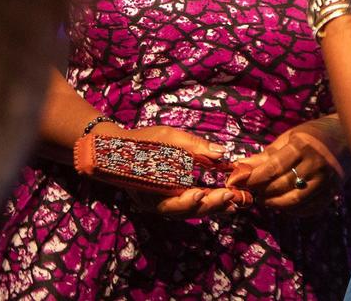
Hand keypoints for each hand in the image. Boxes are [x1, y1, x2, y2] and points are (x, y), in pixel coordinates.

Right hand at [102, 125, 252, 217]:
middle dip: (210, 205)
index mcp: (150, 191)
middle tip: (232, 198)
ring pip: (188, 212)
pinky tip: (222, 201)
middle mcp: (155, 204)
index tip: (205, 192)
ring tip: (233, 204)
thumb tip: (221, 152)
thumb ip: (194, 146)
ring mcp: (161, 204)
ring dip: (211, 208)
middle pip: (185, 211)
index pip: (173, 203)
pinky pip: (187, 206)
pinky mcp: (167, 200)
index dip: (191, 201)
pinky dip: (204, 203)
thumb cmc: (141, 141)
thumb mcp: (167, 137)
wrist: (117, 149)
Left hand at [226, 116, 346, 212]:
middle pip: (282, 185)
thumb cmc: (312, 134)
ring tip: (264, 199)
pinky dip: (292, 211)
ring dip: (275, 204)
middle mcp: (316, 163)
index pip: (273, 167)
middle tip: (251, 191)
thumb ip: (265, 155)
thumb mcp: (288, 138)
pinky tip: (282, 205)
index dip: (253, 178)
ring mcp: (326, 179)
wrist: (346, 136)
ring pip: (295, 200)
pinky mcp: (333, 192)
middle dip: (262, 191)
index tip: (239, 181)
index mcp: (302, 145)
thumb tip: (240, 167)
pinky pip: (309, 208)